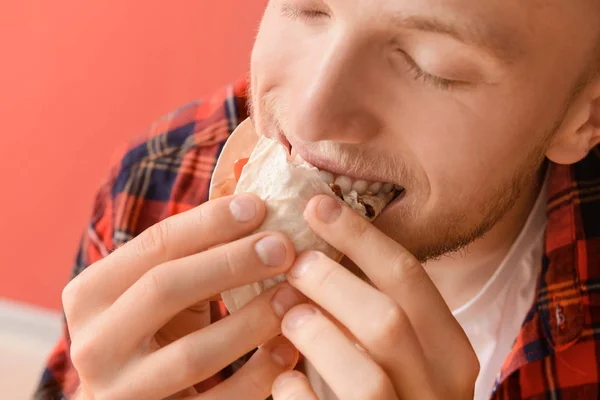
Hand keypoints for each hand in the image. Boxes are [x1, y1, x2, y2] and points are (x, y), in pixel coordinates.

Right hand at [63, 194, 305, 399]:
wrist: (131, 398)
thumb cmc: (153, 330)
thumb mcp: (158, 290)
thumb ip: (191, 255)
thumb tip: (255, 206)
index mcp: (90, 295)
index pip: (153, 245)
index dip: (209, 223)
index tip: (259, 206)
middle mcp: (94, 344)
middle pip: (165, 289)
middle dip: (231, 263)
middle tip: (283, 247)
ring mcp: (121, 393)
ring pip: (194, 353)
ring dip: (253, 320)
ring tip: (295, 296)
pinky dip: (259, 375)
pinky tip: (290, 349)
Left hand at [271, 196, 478, 399]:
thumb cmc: (392, 392)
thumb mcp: (402, 351)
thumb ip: (374, 309)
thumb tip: (320, 244)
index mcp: (451, 351)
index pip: (409, 278)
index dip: (359, 237)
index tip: (316, 206)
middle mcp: (441, 390)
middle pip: (387, 320)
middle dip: (331, 283)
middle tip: (294, 264)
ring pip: (364, 373)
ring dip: (316, 335)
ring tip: (288, 316)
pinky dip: (297, 392)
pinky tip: (284, 378)